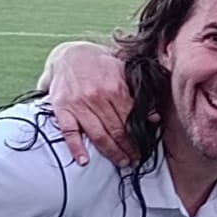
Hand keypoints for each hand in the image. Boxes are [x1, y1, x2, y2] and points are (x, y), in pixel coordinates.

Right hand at [47, 43, 139, 167]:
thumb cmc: (98, 66)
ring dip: (111, 152)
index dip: (138, 138)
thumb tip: (154, 117)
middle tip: (133, 160)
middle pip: (116, 130)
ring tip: (120, 162)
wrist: (68, 54)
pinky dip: (76, 148)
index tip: (143, 149)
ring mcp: (78, 104)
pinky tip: (84, 161)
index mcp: (114, 88)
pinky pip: (69, 132)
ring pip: (98, 135)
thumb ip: (137, 94)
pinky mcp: (62, 109)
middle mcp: (97, 97)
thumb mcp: (121, 73)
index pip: (131, 120)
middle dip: (127, 149)